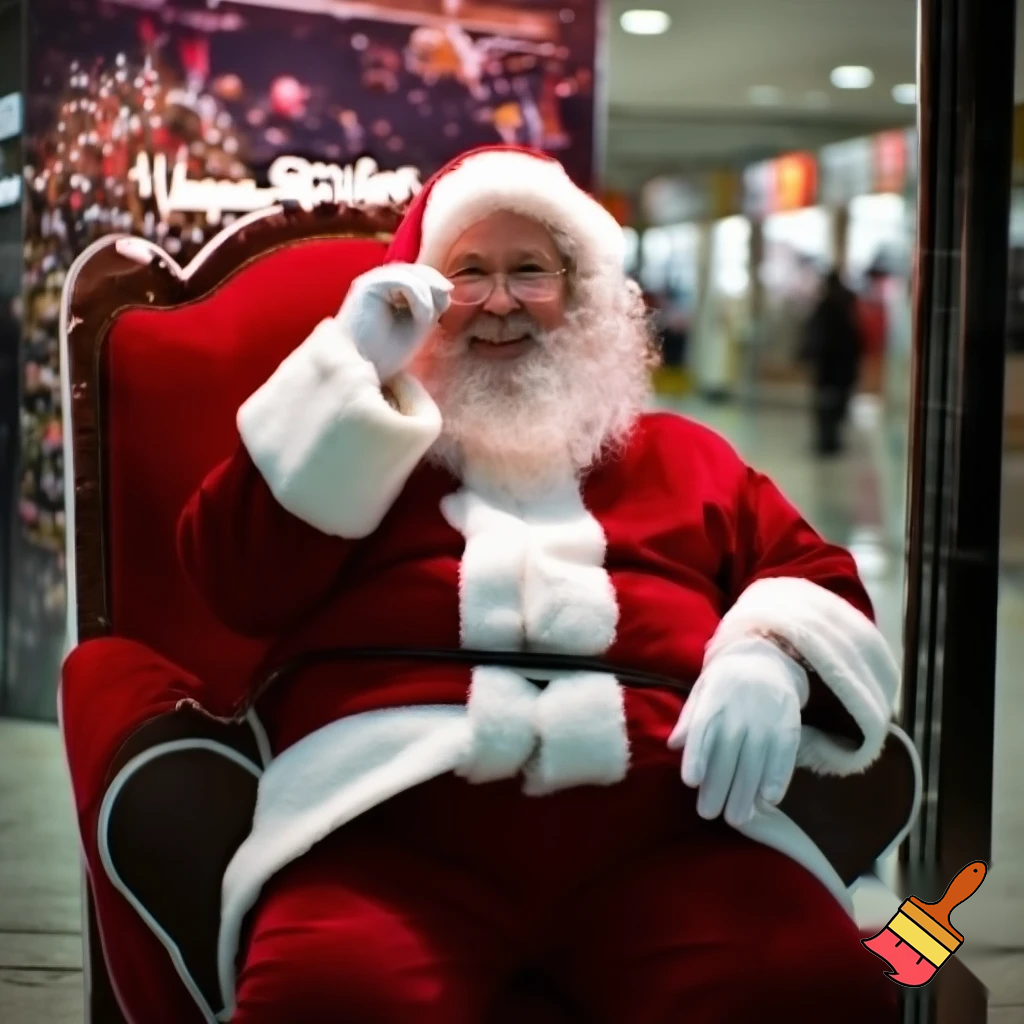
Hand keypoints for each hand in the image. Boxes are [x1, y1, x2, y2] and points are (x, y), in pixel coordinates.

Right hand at [339, 263, 452, 382]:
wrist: (362, 368)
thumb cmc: (387, 353)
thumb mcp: (419, 326)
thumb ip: (432, 305)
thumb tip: (447, 286)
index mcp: (392, 288)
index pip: (423, 275)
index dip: (437, 288)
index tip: (441, 313)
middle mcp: (381, 279)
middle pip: (421, 271)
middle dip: (435, 291)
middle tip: (437, 315)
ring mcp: (374, 280)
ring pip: (414, 275)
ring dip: (428, 300)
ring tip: (425, 323)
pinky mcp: (369, 285)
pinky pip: (404, 282)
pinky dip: (420, 301)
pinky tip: (420, 321)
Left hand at [668, 636, 807, 827]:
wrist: (766, 661)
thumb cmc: (725, 684)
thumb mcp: (701, 692)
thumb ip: (689, 720)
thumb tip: (673, 744)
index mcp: (713, 702)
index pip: (702, 730)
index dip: (697, 756)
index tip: (691, 782)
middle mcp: (738, 712)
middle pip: (727, 754)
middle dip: (718, 787)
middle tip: (709, 814)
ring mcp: (765, 720)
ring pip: (755, 761)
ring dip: (746, 792)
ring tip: (737, 818)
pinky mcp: (788, 728)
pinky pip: (783, 757)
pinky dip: (777, 779)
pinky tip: (769, 800)